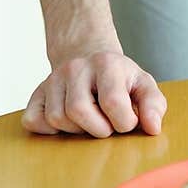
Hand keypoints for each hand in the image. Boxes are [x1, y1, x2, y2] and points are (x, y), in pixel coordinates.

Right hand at [21, 52, 166, 137]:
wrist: (89, 57)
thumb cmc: (120, 79)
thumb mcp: (143, 85)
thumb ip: (153, 105)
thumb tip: (152, 128)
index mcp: (107, 63)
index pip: (112, 102)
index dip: (123, 122)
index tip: (127, 121)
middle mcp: (76, 67)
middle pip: (79, 111)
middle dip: (98, 129)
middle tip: (107, 124)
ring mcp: (52, 79)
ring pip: (57, 118)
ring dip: (76, 130)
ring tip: (89, 120)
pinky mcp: (36, 94)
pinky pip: (33, 121)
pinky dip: (49, 130)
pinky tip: (67, 123)